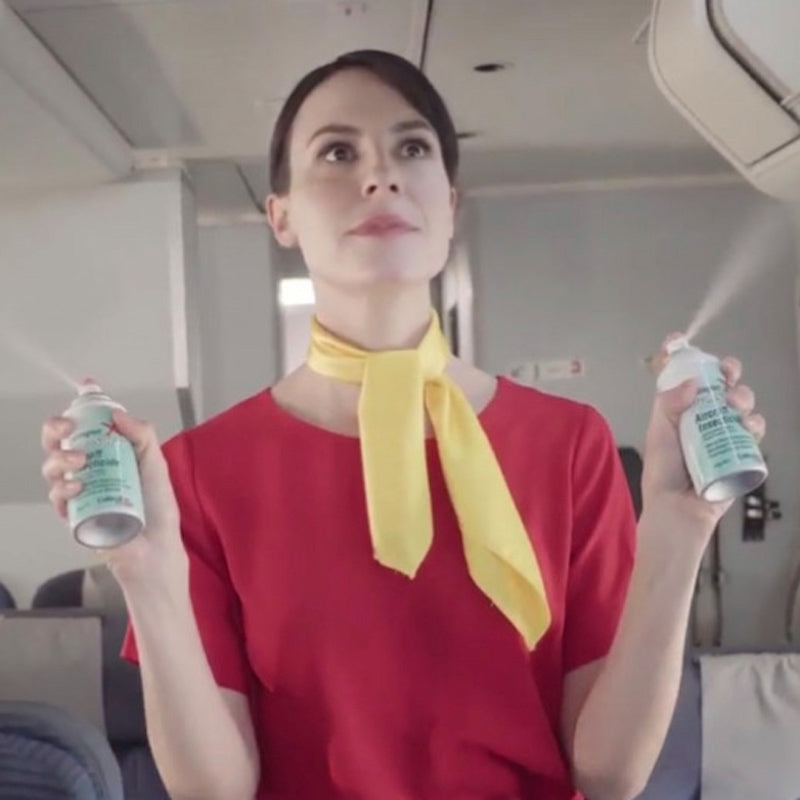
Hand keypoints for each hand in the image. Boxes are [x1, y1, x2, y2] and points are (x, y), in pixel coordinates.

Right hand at [41, 408, 187, 591]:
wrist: (156, 547)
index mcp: (108, 454)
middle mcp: (89, 469)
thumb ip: (143, 436)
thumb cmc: (157, 509)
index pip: (89, 425)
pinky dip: (62, 487)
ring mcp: (80, 491)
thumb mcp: (155, 465)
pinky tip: (76, 486)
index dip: (83, 405)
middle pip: (59, 441)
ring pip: (52, 466)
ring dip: (58, 458)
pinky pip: (56, 497)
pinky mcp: (74, 515)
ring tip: (79, 460)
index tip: (86, 387)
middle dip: (55, 428)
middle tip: (67, 426)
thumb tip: (118, 415)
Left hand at [641, 333, 765, 541]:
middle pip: (720, 382)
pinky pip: (753, 429)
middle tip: (727, 371)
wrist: (680, 509)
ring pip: (741, 401)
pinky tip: (747, 425)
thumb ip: (668, 405)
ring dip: (742, 395)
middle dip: (727, 370)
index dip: (681, 354)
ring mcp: (723, 432)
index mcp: (679, 409)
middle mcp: (703, 416)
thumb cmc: (664, 474)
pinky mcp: (740, 449)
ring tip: (734, 404)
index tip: (678, 338)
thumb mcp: (659, 433)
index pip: (681, 375)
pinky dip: (754, 422)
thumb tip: (691, 381)